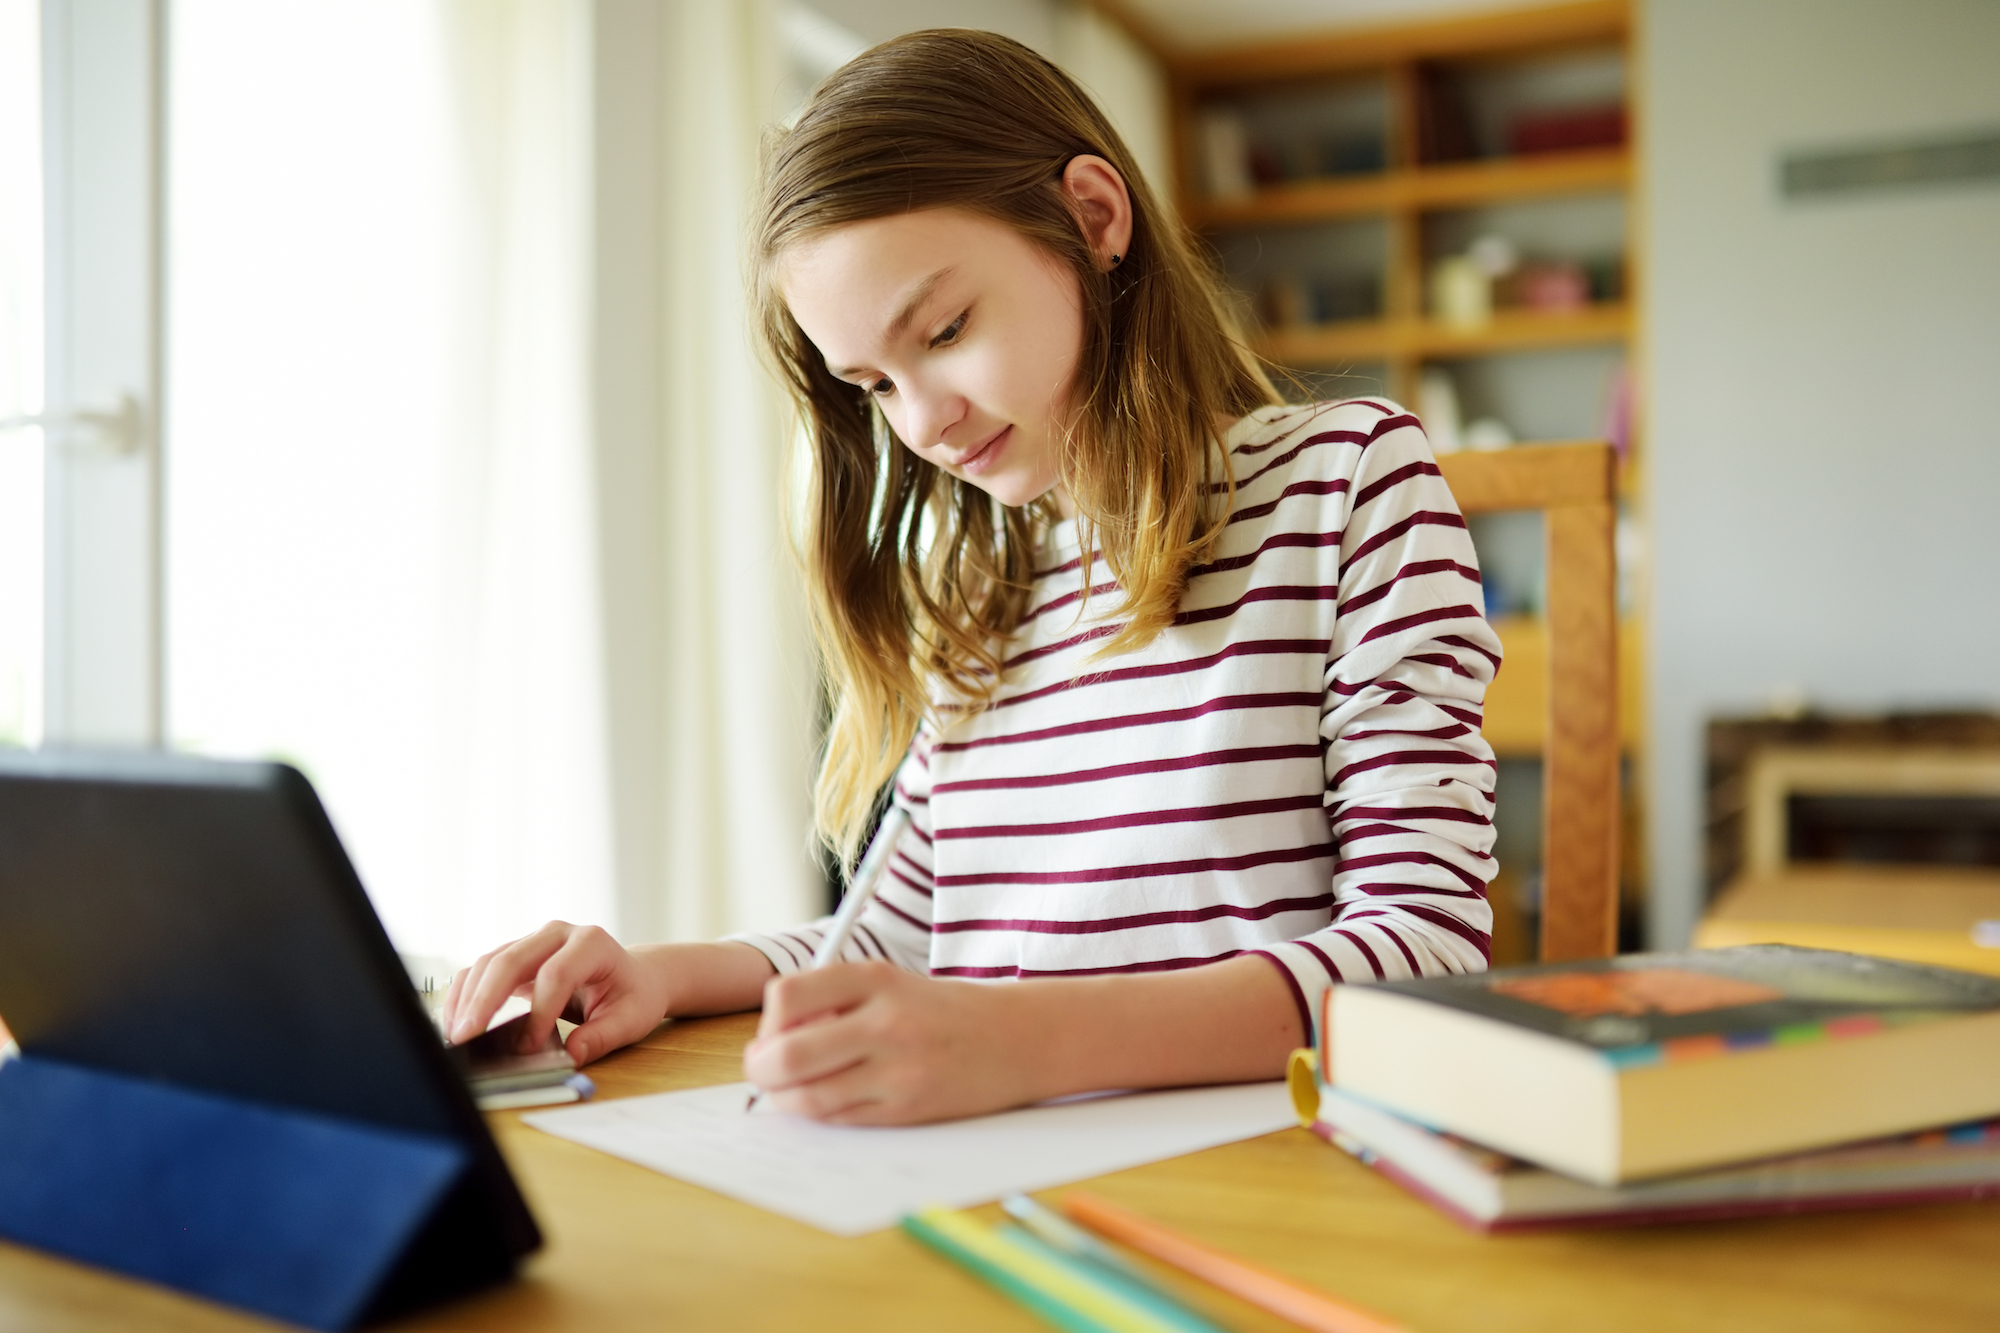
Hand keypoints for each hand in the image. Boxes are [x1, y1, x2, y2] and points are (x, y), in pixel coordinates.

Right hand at [440, 921, 669, 1066]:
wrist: (634, 976)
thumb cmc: (633, 995)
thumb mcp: (630, 1019)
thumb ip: (602, 1037)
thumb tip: (569, 1056)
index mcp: (591, 943)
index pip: (556, 974)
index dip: (539, 1012)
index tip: (527, 1047)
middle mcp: (557, 934)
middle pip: (511, 960)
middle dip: (485, 1001)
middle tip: (467, 1038)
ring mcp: (533, 941)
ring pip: (489, 963)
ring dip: (468, 999)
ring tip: (456, 1036)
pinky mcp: (515, 956)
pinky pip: (482, 970)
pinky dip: (466, 995)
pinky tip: (457, 1023)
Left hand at [743, 962, 1034, 1124]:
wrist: (1016, 1038)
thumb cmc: (942, 1011)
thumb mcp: (890, 984)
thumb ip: (834, 1001)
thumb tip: (770, 1038)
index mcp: (876, 978)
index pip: (788, 996)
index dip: (767, 1022)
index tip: (772, 1032)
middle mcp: (885, 1021)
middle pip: (787, 1054)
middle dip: (761, 1069)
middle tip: (764, 1071)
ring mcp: (897, 1069)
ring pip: (808, 1096)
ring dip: (786, 1098)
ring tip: (792, 1089)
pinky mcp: (906, 1108)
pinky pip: (839, 1117)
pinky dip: (819, 1113)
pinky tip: (826, 1100)